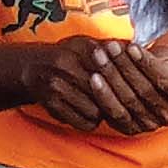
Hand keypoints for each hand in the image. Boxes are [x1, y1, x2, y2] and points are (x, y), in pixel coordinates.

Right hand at [24, 35, 167, 136]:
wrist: (31, 69)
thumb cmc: (67, 56)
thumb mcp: (85, 44)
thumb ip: (110, 47)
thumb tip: (136, 49)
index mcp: (78, 47)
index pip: (110, 66)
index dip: (123, 78)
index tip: (131, 84)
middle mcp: (66, 64)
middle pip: (105, 91)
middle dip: (115, 97)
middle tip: (122, 100)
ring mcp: (57, 85)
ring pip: (96, 110)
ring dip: (104, 112)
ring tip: (104, 107)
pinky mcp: (51, 104)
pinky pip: (83, 122)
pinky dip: (91, 122)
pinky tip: (91, 114)